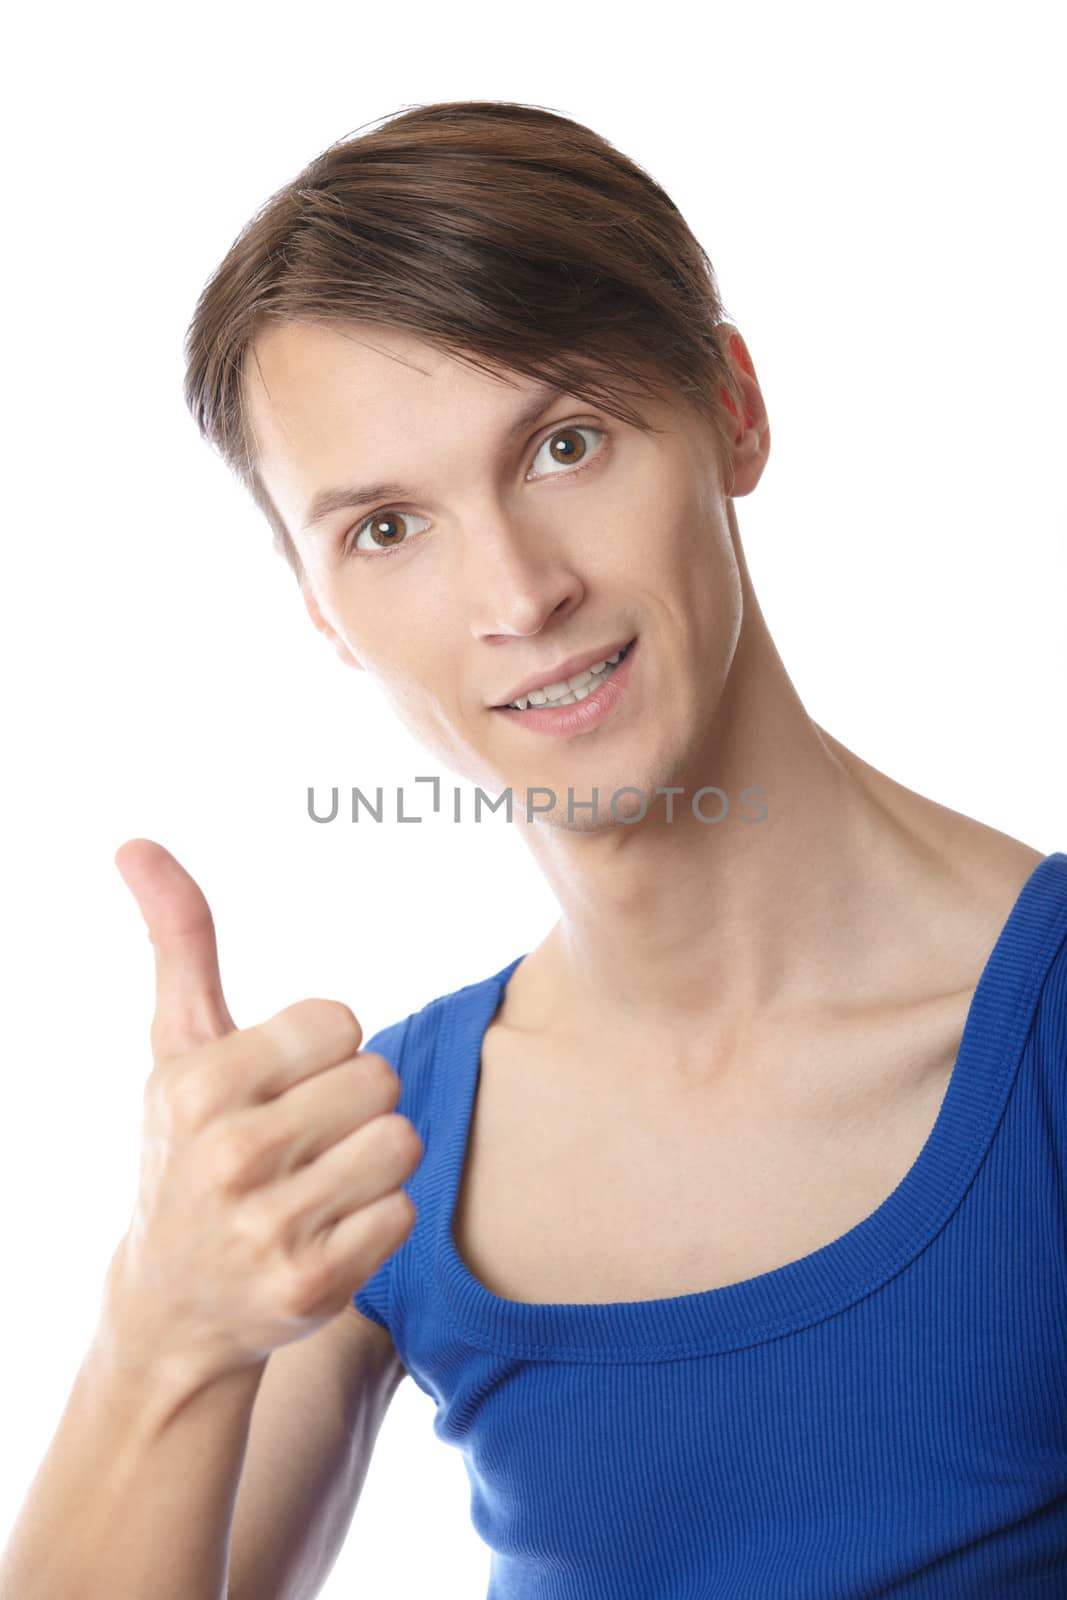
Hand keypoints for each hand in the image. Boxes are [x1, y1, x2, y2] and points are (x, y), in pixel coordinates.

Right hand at [104, 839, 420, 1383]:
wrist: (173, 1304)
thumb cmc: (187, 1148)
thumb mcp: (178, 1045)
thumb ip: (180, 940)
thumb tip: (136, 841)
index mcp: (200, 1083)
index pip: (340, 1019)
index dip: (325, 1047)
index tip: (284, 1083)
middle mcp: (229, 1155)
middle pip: (380, 1078)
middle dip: (355, 1102)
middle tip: (306, 1138)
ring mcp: (268, 1228)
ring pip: (401, 1143)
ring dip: (375, 1159)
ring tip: (322, 1181)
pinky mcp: (310, 1287)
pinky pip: (405, 1214)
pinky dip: (379, 1219)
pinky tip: (327, 1232)